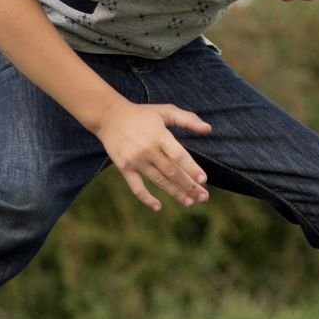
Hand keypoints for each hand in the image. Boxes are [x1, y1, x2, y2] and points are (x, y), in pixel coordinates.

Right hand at [91, 100, 210, 210]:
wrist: (109, 116)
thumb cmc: (142, 114)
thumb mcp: (165, 111)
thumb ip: (188, 119)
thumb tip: (208, 129)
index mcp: (160, 136)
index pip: (179, 155)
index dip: (191, 168)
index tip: (203, 180)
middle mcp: (148, 150)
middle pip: (172, 172)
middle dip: (189, 186)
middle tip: (204, 197)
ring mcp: (136, 161)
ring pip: (159, 181)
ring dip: (175, 193)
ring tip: (190, 203)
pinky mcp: (125, 168)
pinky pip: (137, 187)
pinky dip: (146, 198)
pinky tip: (158, 207)